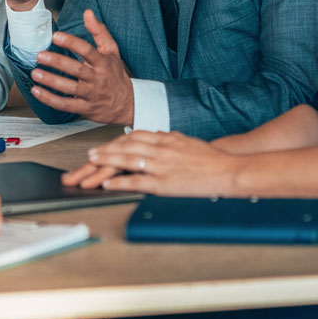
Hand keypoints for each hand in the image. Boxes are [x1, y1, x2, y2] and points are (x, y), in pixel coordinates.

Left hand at [30, 10, 133, 125]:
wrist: (128, 103)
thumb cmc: (115, 74)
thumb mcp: (112, 51)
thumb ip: (99, 31)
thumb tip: (88, 12)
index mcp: (103, 63)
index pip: (87, 51)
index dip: (71, 43)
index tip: (56, 36)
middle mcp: (97, 79)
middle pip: (76, 70)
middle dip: (57, 62)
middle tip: (40, 55)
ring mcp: (91, 95)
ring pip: (70, 88)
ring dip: (51, 81)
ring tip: (35, 73)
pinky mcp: (84, 108)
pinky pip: (65, 105)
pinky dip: (50, 99)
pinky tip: (37, 91)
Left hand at [71, 130, 236, 196]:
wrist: (228, 170)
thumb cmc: (209, 159)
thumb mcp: (186, 142)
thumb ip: (170, 139)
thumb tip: (158, 134)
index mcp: (166, 140)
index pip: (134, 137)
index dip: (116, 141)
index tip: (105, 145)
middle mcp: (161, 150)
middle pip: (126, 146)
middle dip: (105, 150)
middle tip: (89, 154)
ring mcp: (161, 166)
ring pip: (127, 160)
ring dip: (106, 161)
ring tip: (91, 164)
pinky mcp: (164, 183)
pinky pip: (137, 181)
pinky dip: (120, 182)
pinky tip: (108, 183)